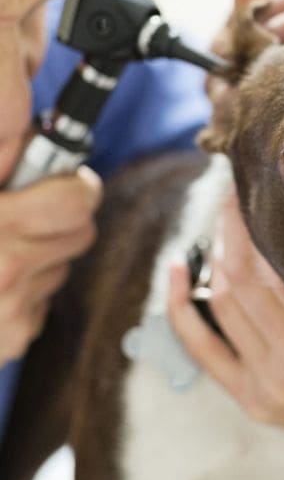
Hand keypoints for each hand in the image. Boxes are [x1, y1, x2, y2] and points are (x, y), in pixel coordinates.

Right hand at [0, 166, 101, 364]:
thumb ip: (0, 159)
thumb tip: (37, 141)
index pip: (76, 201)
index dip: (75, 185)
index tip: (71, 181)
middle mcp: (4, 268)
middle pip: (80, 233)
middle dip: (63, 219)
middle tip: (33, 213)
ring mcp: (9, 309)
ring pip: (61, 267)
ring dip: (41, 257)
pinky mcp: (13, 337)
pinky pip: (42, 302)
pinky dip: (24, 292)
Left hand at [169, 193, 283, 459]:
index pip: (282, 269)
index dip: (263, 223)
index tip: (261, 185)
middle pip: (243, 280)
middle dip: (232, 228)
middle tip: (234, 190)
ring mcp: (271, 385)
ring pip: (222, 306)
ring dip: (213, 257)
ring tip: (219, 220)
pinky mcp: (254, 399)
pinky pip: (203, 350)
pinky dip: (181, 310)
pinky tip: (175, 271)